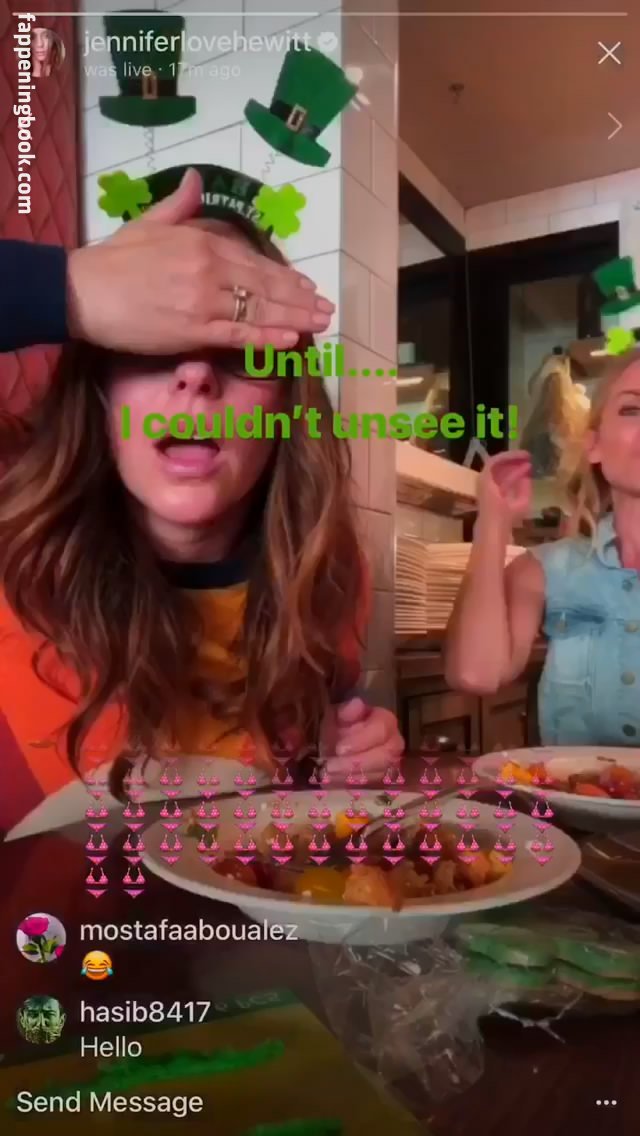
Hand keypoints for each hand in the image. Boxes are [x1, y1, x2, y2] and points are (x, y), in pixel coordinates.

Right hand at [67, 168, 333, 353]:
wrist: (82, 291)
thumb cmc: (112, 261)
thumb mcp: (148, 223)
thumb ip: (180, 206)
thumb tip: (197, 179)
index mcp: (201, 242)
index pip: (253, 260)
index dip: (284, 276)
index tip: (306, 286)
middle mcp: (210, 268)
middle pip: (265, 285)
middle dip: (299, 298)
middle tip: (327, 309)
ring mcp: (204, 300)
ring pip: (259, 310)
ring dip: (294, 318)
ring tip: (320, 324)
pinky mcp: (193, 329)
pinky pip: (239, 333)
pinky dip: (267, 337)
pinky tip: (291, 340)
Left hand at [319, 697, 404, 778]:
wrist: (331, 747)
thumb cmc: (336, 727)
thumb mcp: (336, 714)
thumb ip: (347, 711)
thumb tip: (356, 705)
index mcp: (385, 721)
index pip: (382, 728)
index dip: (363, 739)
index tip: (340, 748)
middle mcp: (393, 743)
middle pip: (385, 756)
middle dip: (356, 763)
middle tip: (331, 766)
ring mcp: (390, 765)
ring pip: (379, 774)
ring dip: (352, 776)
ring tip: (328, 775)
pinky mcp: (381, 783)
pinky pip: (372, 788)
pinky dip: (352, 786)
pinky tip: (334, 784)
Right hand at [477, 450, 531, 532]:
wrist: (494, 522)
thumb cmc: (507, 518)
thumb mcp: (522, 502)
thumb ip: (525, 489)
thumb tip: (527, 476)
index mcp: (496, 495)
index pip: (507, 480)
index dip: (518, 472)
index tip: (529, 466)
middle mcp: (489, 486)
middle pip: (502, 470)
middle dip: (515, 463)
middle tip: (527, 456)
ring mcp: (485, 480)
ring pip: (498, 464)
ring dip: (512, 458)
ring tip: (525, 454)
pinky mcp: (483, 475)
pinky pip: (494, 462)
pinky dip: (507, 457)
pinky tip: (518, 455)